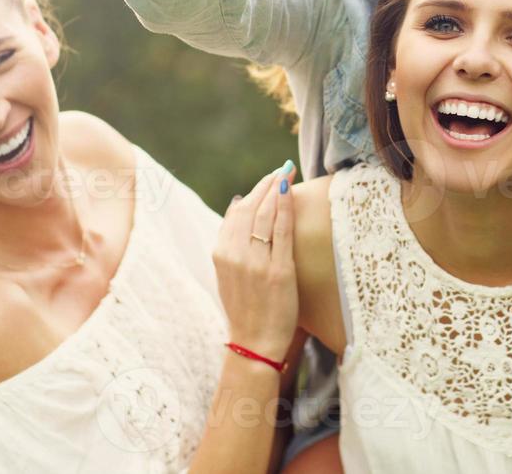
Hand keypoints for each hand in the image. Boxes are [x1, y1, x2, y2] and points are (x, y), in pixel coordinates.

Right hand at [214, 161, 298, 361]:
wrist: (255, 342)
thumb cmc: (246, 308)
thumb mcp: (229, 274)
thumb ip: (232, 243)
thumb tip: (239, 207)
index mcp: (221, 254)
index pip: (236, 212)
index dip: (252, 192)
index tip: (267, 179)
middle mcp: (235, 255)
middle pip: (251, 208)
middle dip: (266, 184)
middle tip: (281, 169)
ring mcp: (256, 262)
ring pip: (265, 214)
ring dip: (276, 188)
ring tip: (287, 172)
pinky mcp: (278, 271)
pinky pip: (282, 230)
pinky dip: (285, 206)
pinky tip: (290, 190)